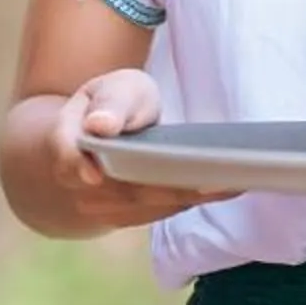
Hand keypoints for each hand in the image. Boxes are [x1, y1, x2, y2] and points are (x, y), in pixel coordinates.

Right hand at [46, 69, 233, 232]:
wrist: (99, 133)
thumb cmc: (112, 103)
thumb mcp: (112, 88)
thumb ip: (110, 103)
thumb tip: (98, 126)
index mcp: (67, 143)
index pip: (70, 160)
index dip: (83, 168)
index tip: (104, 174)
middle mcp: (82, 184)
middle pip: (126, 192)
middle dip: (174, 188)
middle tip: (220, 178)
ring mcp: (104, 206)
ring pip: (148, 206)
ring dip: (191, 196)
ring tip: (238, 180)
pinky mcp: (131, 216)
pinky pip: (162, 210)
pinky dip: (194, 199)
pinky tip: (229, 187)